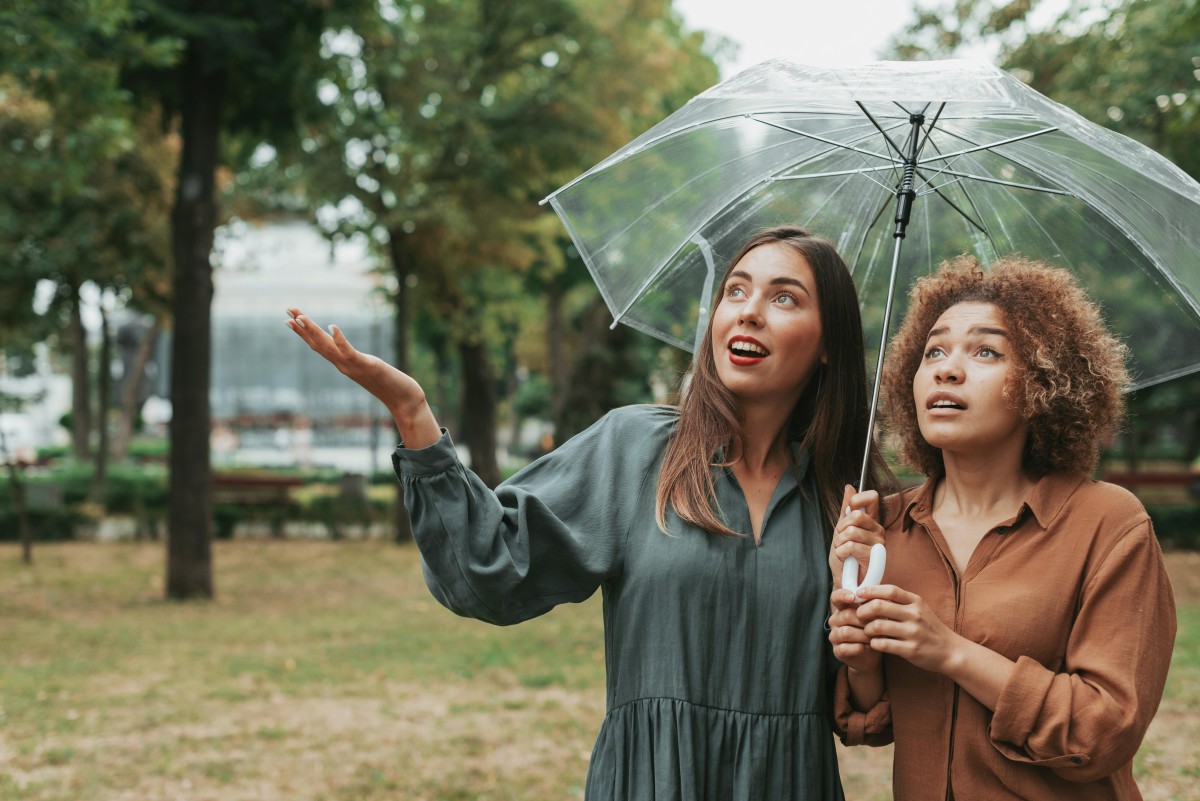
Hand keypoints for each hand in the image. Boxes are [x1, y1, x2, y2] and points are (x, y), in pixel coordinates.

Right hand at [285, 308, 439, 447]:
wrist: (404, 401)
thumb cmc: (392, 385)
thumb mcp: (371, 368)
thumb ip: (360, 362)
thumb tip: (352, 354)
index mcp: (344, 364)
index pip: (319, 346)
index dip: (304, 333)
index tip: (290, 318)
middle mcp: (344, 365)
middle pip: (318, 344)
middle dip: (302, 327)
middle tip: (287, 310)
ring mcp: (353, 366)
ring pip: (328, 347)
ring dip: (313, 332)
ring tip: (300, 316)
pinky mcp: (367, 365)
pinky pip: (349, 352)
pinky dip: (339, 339)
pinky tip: (332, 326)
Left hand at [828, 484, 883, 586]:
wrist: (845, 580)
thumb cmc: (846, 557)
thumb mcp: (841, 529)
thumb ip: (846, 509)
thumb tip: (849, 487)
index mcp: (871, 522)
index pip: (872, 497)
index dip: (856, 500)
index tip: (849, 510)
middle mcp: (878, 530)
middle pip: (856, 515)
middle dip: (841, 528)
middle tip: (841, 539)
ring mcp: (878, 544)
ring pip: (851, 532)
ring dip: (839, 543)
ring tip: (843, 551)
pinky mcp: (875, 558)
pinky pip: (851, 547)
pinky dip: (841, 552)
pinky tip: (846, 559)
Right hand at [828, 588, 881, 673]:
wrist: (872, 653)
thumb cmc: (873, 630)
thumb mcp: (875, 616)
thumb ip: (874, 606)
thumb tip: (882, 597)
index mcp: (843, 608)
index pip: (836, 597)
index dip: (843, 595)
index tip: (853, 597)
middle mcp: (835, 620)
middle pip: (845, 615)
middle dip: (864, 621)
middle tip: (878, 625)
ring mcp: (834, 635)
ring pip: (845, 632)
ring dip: (863, 635)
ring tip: (875, 638)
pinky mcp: (837, 650)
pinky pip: (844, 648)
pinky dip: (858, 648)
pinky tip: (868, 647)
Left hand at [854, 584, 961, 674]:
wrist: (951, 651)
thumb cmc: (929, 628)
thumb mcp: (919, 609)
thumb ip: (900, 601)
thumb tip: (872, 593)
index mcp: (916, 602)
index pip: (889, 590)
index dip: (871, 590)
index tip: (859, 594)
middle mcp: (915, 615)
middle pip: (879, 606)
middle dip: (863, 610)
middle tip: (859, 615)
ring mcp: (913, 633)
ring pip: (878, 626)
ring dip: (867, 629)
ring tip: (867, 631)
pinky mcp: (911, 650)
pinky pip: (883, 644)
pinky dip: (874, 643)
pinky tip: (874, 643)